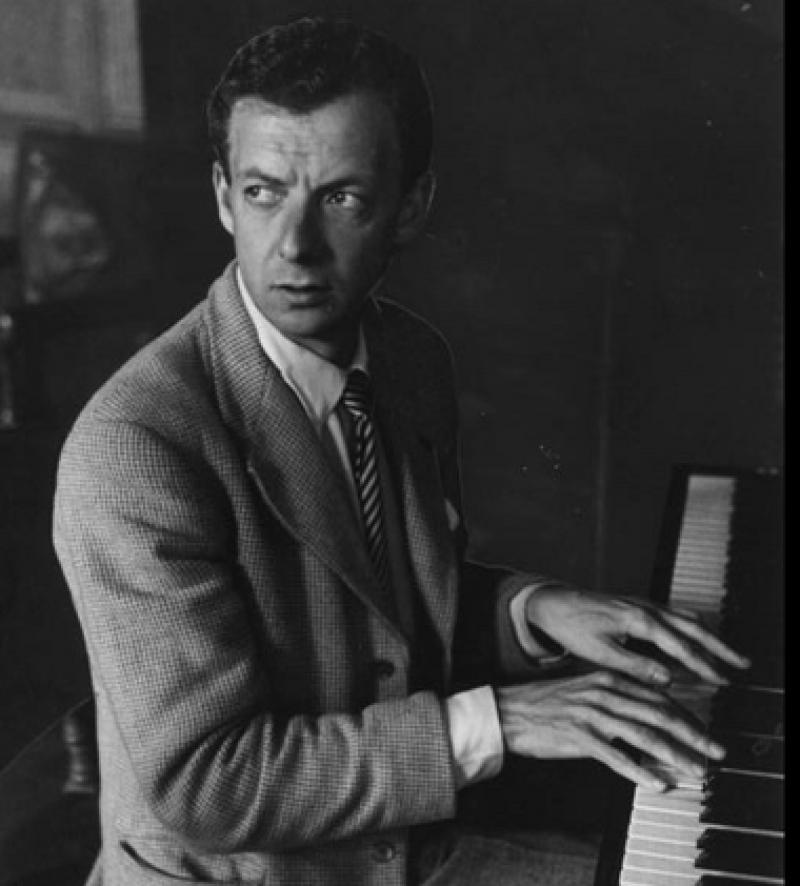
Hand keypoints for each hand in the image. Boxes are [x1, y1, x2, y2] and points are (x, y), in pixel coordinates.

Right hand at [497, 670, 723, 789]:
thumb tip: (646, 714)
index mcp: (607, 679)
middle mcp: (604, 693)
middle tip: (715, 750)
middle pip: (659, 714)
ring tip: (695, 770)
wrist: (509, 711)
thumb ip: (615, 698)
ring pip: (644, 736)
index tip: (703, 731)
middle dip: (693, 733)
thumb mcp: (584, 690)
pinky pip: (617, 757)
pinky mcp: (580, 737)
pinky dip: (641, 772)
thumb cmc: (546, 703)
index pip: (657, 696)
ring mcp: (592, 715)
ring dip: (675, 755)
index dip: (686, 714)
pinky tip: (657, 784)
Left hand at [525, 587, 749, 685]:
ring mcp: (643, 603)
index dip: (704, 666)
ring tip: (727, 654)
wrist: (553, 602)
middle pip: (693, 628)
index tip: (722, 681)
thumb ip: (636, 665)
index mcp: (638, 620)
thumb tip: (669, 680)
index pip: (681, 646)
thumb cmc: (572, 627)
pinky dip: (692, 628)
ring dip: (709, 636)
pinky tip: (696, 639)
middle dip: (719, 647)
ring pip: (686, 618)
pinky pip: (674, 615)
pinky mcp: (638, 605)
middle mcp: (646, 607)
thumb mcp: (600, 652)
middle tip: (742, 665)